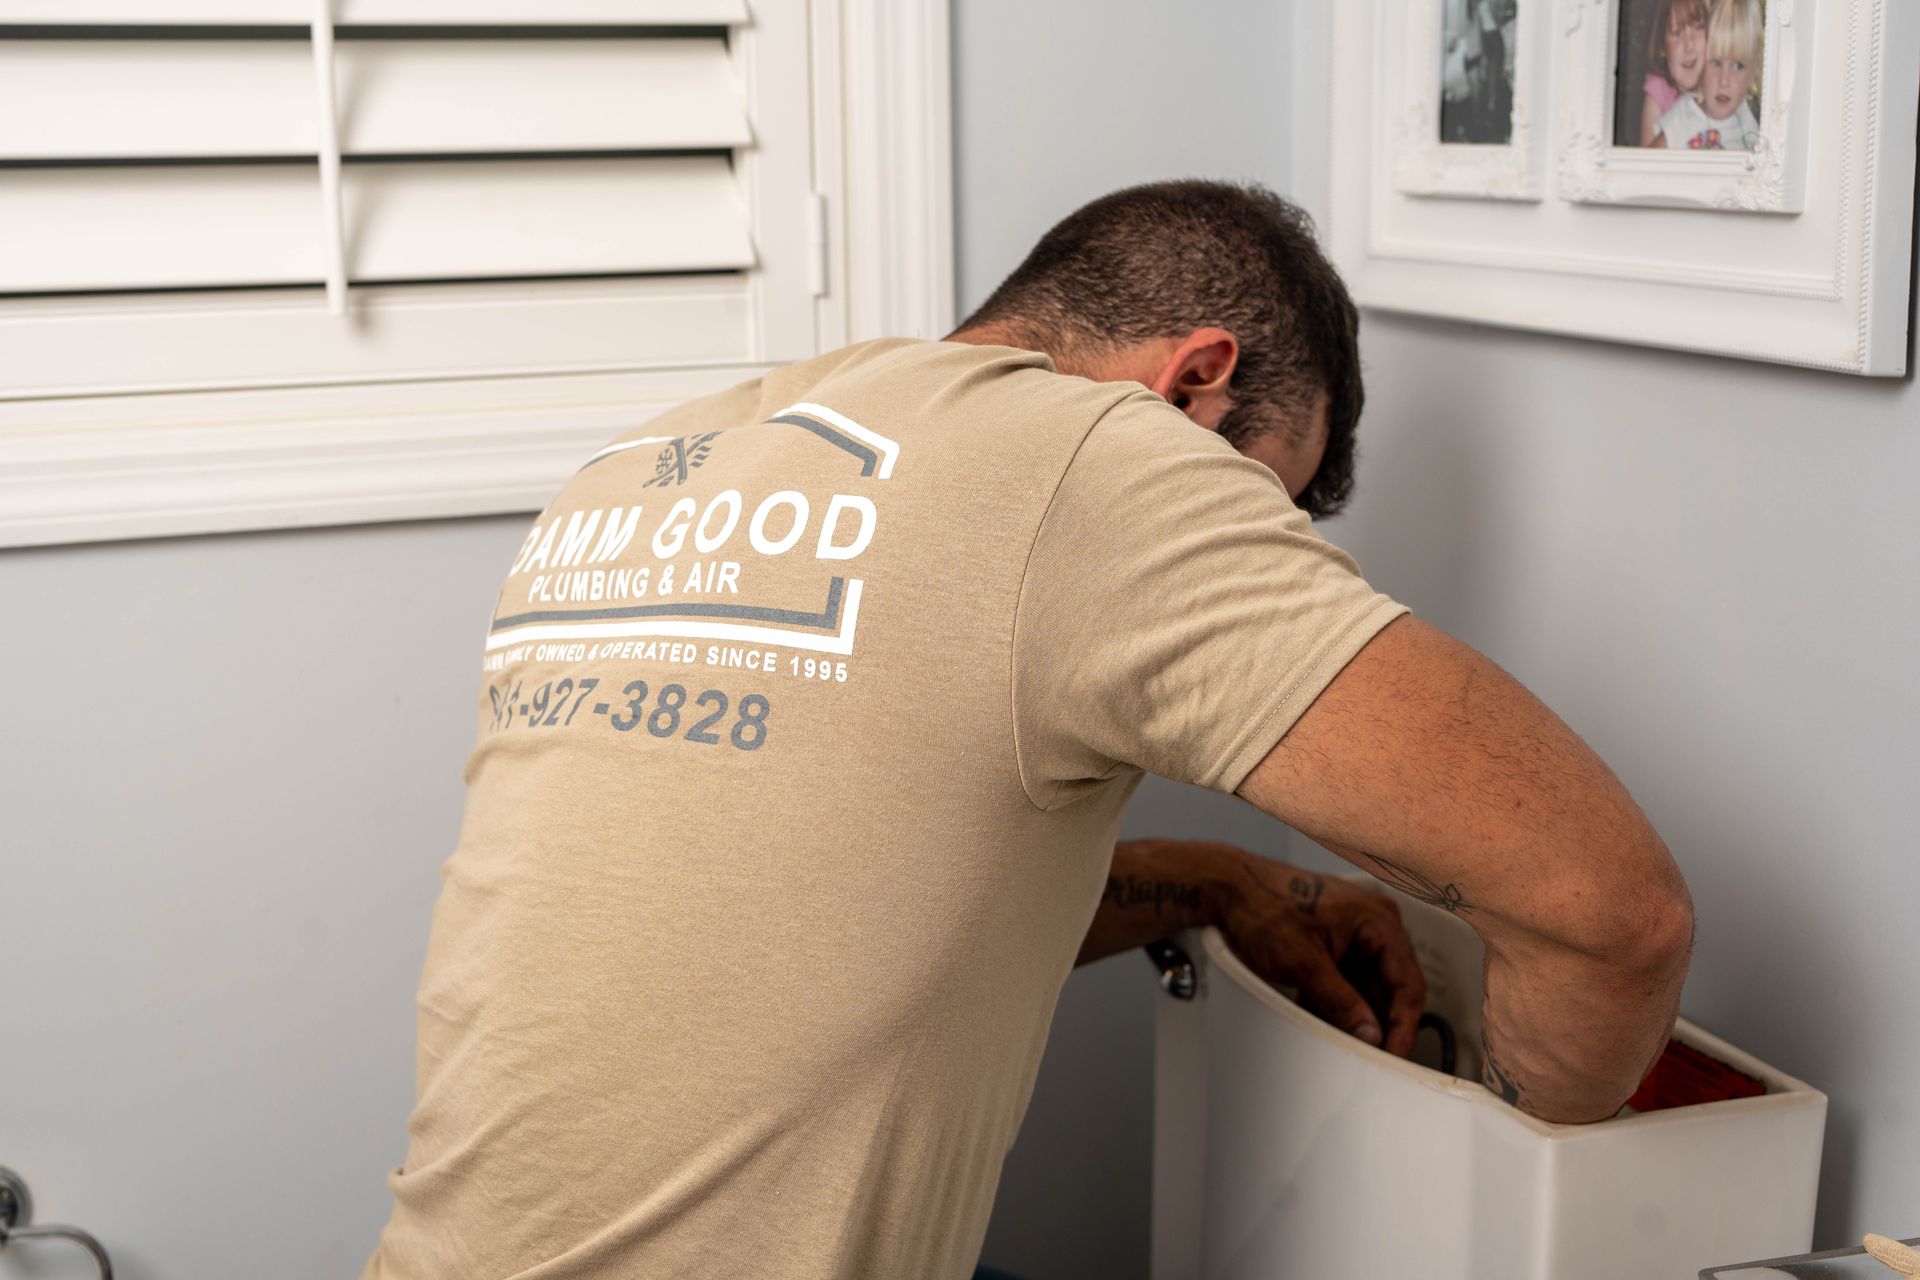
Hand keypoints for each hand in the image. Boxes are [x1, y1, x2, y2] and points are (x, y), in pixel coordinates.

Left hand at [1216, 852, 1426, 1056]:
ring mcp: (1355, 935)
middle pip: (1391, 988)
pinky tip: (1322, 1020)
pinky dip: (1337, 1004)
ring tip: (1340, 1041)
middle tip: (1370, 1058)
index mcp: (1377, 920)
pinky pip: (1349, 983)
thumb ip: (1340, 1001)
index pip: (1407, 983)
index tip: (1395, 1056)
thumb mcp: (1302, 961)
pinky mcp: (1337, 946)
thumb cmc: (1262, 905)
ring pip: (1368, 989)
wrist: (1230, 887)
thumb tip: (1370, 1035)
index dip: (1403, 1025)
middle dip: (1378, 1024)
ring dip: (1354, 1017)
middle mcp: (1374, 925)